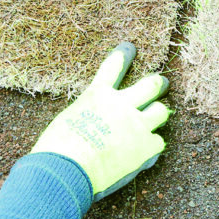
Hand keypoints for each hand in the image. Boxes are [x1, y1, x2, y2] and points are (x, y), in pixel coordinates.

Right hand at [32, 42, 170, 200]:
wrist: (66, 170)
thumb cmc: (56, 149)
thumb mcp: (66, 122)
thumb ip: (86, 117)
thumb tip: (93, 126)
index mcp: (97, 95)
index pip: (112, 67)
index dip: (123, 56)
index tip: (130, 48)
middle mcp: (121, 104)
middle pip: (150, 85)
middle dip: (157, 83)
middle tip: (161, 83)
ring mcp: (136, 124)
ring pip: (161, 111)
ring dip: (157, 114)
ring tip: (156, 117)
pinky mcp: (145, 147)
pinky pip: (158, 142)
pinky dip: (152, 147)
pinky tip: (146, 152)